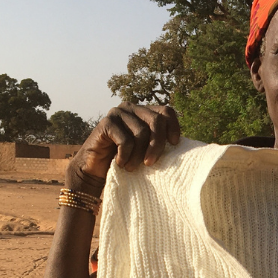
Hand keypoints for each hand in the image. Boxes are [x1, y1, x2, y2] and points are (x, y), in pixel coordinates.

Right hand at [65, 103, 180, 196]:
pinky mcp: (106, 123)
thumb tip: (182, 145)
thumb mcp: (146, 150)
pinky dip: (125, 156)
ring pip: (141, 132)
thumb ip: (159, 142)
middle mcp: (132, 108)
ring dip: (138, 155)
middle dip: (157, 145)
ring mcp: (118, 113)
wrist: (95, 169)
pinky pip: (125, 140)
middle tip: (151, 164)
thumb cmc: (125, 160)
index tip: (174, 144)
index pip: (166, 111)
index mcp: (144, 112)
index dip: (173, 126)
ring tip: (132, 168)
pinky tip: (120, 164)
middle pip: (156, 121)